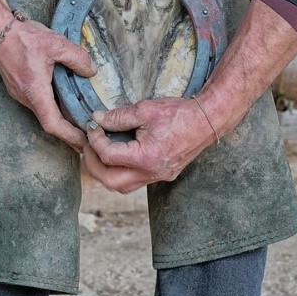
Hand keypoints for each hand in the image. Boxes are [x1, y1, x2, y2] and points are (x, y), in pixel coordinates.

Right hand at [0, 19, 96, 151]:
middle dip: (69, 132)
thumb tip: (90, 72)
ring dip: (61, 119)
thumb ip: (77, 58)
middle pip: (49, 122)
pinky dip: (54, 107)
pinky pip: (38, 103)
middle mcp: (25, 97)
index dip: (69, 135)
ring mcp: (20, 93)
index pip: (53, 124)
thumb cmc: (21, 37)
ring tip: (81, 122)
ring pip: (43, 112)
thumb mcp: (55, 43)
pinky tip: (65, 103)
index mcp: (34, 90)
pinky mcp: (19, 86)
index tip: (84, 141)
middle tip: (88, 136)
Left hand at [82, 97, 217, 192]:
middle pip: (112, 182)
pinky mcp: (163, 175)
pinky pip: (135, 181)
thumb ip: (118, 117)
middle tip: (89, 147)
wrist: (207, 120)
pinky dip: (122, 172)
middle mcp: (152, 172)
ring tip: (100, 153)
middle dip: (95, 165)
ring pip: (123, 186)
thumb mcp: (145, 109)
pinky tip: (119, 155)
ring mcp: (158, 176)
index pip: (109, 156)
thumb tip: (97, 119)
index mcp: (147, 157)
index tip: (93, 127)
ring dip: (107, 173)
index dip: (95, 141)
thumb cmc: (179, 113)